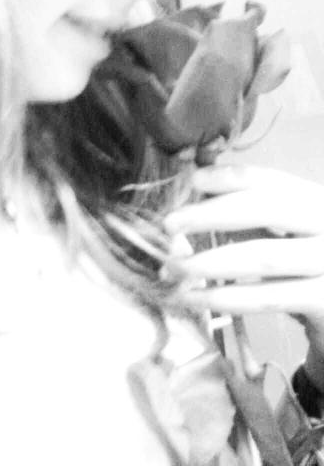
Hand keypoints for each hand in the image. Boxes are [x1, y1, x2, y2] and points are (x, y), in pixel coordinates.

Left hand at [163, 165, 323, 388]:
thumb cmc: (301, 266)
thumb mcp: (280, 231)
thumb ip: (243, 211)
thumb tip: (192, 191)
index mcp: (312, 200)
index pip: (268, 180)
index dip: (227, 177)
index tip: (192, 181)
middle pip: (264, 208)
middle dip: (210, 214)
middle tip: (170, 223)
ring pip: (261, 256)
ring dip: (209, 261)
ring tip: (172, 266)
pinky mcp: (322, 301)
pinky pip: (265, 298)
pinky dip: (223, 297)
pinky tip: (193, 297)